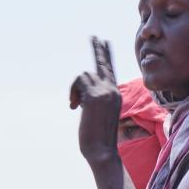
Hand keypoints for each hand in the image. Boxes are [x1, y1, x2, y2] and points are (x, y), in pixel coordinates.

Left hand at [71, 39, 123, 166]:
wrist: (103, 152)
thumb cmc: (99, 140)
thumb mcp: (98, 116)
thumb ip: (94, 102)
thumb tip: (81, 96)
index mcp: (115, 95)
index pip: (110, 71)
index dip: (106, 56)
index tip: (104, 43)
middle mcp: (112, 90)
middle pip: (103, 63)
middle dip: (97, 49)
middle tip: (93, 36)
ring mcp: (105, 92)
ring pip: (84, 75)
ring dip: (74, 88)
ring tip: (74, 105)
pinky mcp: (94, 96)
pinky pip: (79, 82)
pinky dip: (73, 92)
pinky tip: (74, 107)